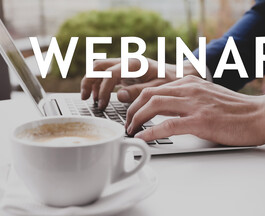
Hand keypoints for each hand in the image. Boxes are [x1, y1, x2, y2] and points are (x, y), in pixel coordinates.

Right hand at [80, 58, 199, 108]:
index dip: (103, 90)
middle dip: (89, 81)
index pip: (111, 74)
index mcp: (135, 64)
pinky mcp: (124, 71)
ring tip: (88, 98)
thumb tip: (119, 95)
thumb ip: (138, 91)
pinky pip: (106, 74)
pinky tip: (97, 96)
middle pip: (99, 66)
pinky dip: (98, 84)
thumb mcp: (158, 88)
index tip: (101, 105)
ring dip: (91, 82)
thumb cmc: (171, 81)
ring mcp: (124, 65)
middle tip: (86, 99)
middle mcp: (127, 61)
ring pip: (100, 68)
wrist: (178, 74)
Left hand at [126, 76, 264, 145]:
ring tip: (131, 130)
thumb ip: (189, 98)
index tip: (131, 110)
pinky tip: (143, 138)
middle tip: (127, 122)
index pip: (155, 86)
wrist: (261, 115)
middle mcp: (189, 88)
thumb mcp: (208, 96)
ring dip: (136, 118)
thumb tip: (171, 110)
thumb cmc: (237, 110)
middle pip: (148, 93)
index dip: (137, 98)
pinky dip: (151, 132)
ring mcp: (194, 104)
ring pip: (153, 105)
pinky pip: (168, 125)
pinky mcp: (201, 121)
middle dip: (131, 108)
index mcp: (190, 82)